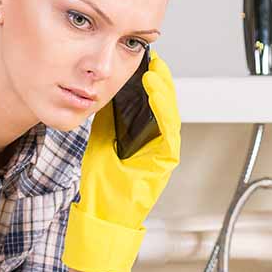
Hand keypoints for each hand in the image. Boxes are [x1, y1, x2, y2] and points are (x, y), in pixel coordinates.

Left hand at [62, 51, 180, 271]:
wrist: (103, 212)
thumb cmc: (103, 184)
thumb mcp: (102, 140)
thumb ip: (110, 117)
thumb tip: (109, 90)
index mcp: (142, 138)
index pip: (151, 104)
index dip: (150, 82)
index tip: (144, 62)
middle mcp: (156, 144)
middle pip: (164, 106)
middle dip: (160, 81)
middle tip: (153, 60)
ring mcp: (163, 154)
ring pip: (170, 115)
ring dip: (163, 91)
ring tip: (155, 72)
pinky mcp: (165, 163)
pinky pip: (169, 132)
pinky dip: (164, 111)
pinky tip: (156, 94)